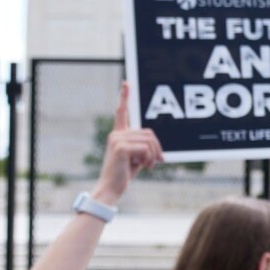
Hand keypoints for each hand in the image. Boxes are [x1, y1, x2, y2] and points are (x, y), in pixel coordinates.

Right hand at [96, 82, 163, 204]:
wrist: (111, 187)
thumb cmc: (124, 173)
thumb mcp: (137, 157)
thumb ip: (144, 147)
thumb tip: (157, 146)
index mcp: (119, 134)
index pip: (122, 112)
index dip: (125, 97)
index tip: (126, 83)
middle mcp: (116, 134)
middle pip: (149, 133)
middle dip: (157, 148)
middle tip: (157, 162)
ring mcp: (117, 139)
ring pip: (149, 141)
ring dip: (154, 155)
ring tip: (148, 165)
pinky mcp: (120, 147)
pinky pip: (145, 148)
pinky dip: (149, 159)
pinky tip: (143, 167)